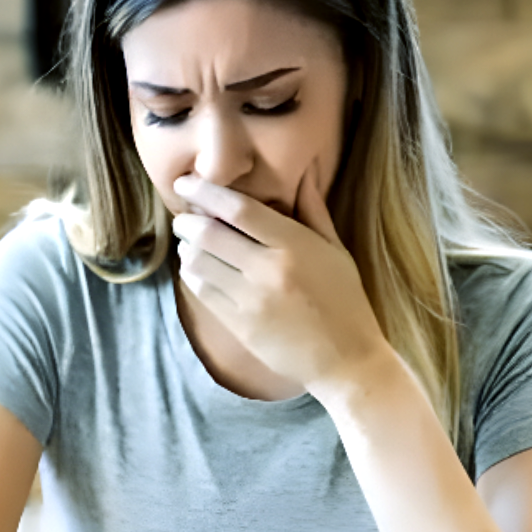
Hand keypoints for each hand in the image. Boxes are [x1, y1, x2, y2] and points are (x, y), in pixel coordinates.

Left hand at [171, 164, 392, 396]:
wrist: (346, 361)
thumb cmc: (345, 301)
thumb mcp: (336, 250)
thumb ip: (314, 210)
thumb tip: (304, 170)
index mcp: (295, 245)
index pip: (239, 209)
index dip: (206, 192)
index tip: (187, 183)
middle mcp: (268, 270)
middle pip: (208, 234)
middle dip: (188, 221)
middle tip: (185, 218)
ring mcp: (251, 301)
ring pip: (198, 263)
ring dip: (186, 248)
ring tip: (190, 243)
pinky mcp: (239, 326)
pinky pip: (201, 293)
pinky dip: (192, 275)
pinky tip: (197, 269)